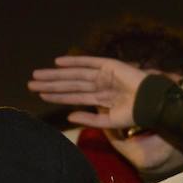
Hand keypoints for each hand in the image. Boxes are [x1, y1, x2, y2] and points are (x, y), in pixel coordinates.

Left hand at [27, 55, 147, 129]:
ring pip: (74, 74)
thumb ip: (91, 119)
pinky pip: (88, 62)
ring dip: (56, 74)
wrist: (152, 103)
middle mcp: (99, 85)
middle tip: (30, 84)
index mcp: (100, 98)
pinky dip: (74, 61)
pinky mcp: (109, 65)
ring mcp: (103, 74)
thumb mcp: (110, 121)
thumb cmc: (136, 115)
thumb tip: (69, 117)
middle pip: (70, 84)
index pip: (73, 96)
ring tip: (37, 75)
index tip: (40, 95)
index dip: (56, 95)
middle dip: (51, 84)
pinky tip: (58, 62)